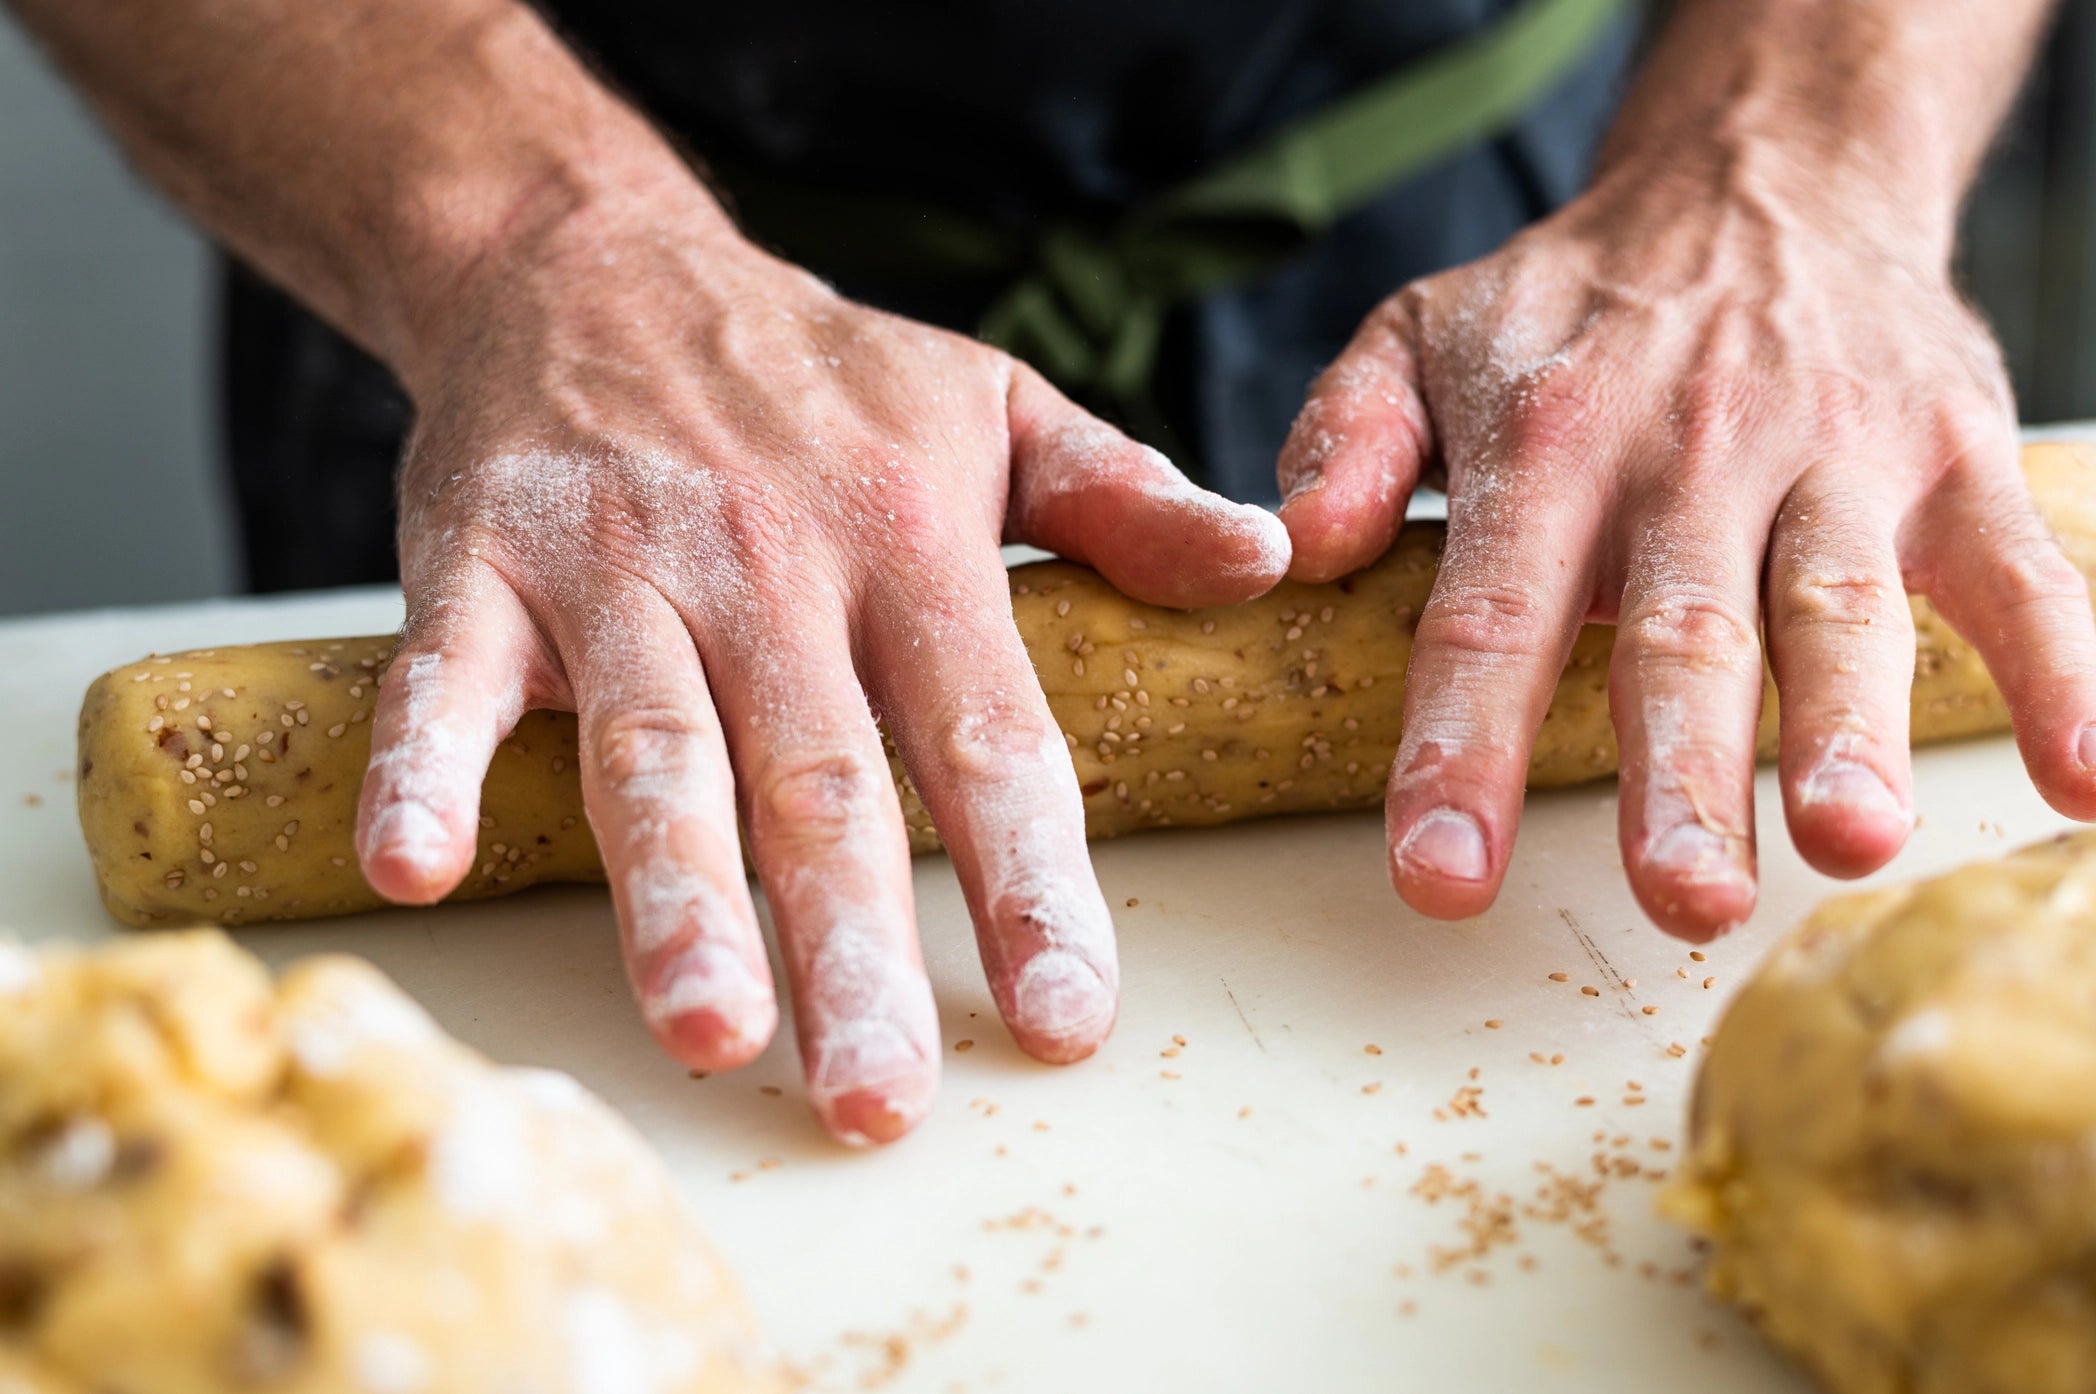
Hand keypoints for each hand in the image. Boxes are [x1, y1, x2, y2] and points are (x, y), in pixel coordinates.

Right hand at [350, 187, 1290, 1142]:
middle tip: (885, 1099)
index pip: (990, 738)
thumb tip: (1269, 563)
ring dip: (679, 899)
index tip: (1067, 1018)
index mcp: (910, 545)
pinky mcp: (481, 563)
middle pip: (823, 783)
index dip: (1033, 883)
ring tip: (713, 1032)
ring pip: (657, 753)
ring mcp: (620, 568)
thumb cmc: (814, 370)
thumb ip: (1124, 497)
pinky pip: (448, 679)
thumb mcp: (994, 403)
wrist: (594, 258)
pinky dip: (424, 768)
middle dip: (856, 947)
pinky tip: (415, 867)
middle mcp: (770, 568)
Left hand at [1277, 154, 2095, 939]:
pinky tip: (2084, 783)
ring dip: (1850, 728)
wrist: (1761, 182)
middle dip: (1682, 769)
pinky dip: (2066, 672)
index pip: (1491, 614)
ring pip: (1842, 608)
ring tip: (1847, 843)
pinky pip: (2023, 570)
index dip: (1461, 748)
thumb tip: (1298, 549)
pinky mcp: (1952, 460)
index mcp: (1547, 446)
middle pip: (1682, 632)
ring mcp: (1834, 458)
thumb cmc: (1575, 307)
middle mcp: (1690, 455)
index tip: (1441, 876)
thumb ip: (1348, 438)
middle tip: (1677, 896)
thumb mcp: (1421, 335)